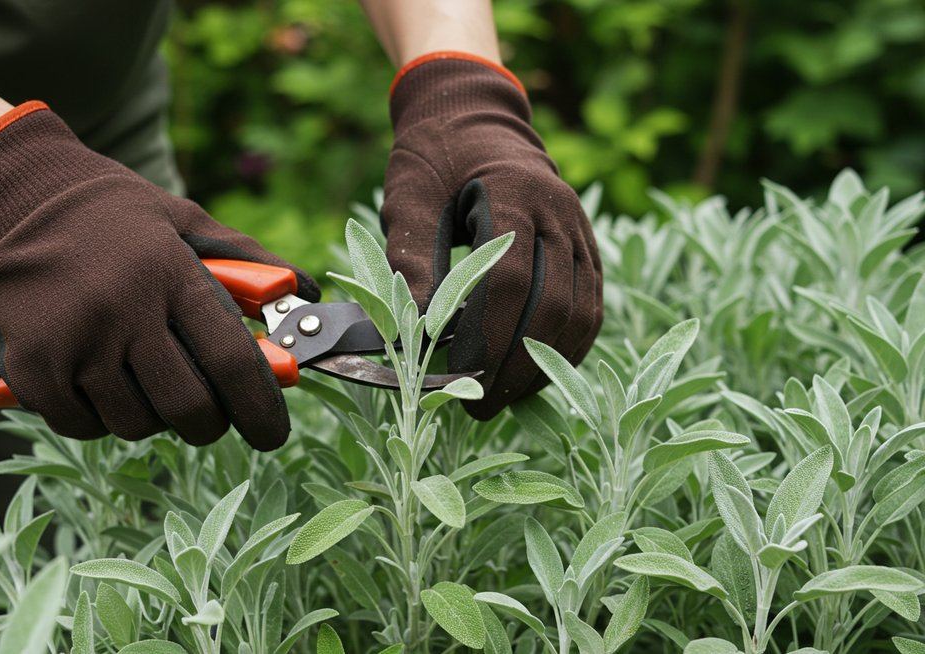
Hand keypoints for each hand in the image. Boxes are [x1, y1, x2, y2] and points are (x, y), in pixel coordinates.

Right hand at [0, 102, 318, 449]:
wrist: (9, 195)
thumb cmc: (111, 212)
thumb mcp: (184, 219)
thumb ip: (248, 262)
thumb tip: (306, 298)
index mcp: (170, 272)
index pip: (230, 360)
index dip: (260, 407)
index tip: (272, 432)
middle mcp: (123, 309)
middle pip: (188, 406)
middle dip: (209, 423)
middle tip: (205, 413)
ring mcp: (73, 341)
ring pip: (136, 423)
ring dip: (150, 416)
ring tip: (141, 379)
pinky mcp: (30, 367)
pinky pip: (83, 426)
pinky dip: (98, 418)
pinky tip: (96, 382)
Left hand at [381, 53, 602, 419]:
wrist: (472, 113)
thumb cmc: (433, 155)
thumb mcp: (409, 198)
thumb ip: (413, 259)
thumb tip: (411, 334)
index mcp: (513, 191)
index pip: (509, 281)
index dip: (485, 337)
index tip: (457, 377)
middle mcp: (559, 210)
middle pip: (551, 304)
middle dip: (515, 364)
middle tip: (478, 404)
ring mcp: (580, 227)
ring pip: (581, 311)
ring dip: (546, 363)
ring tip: (506, 397)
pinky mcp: (586, 245)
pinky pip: (591, 304)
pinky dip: (567, 346)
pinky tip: (536, 373)